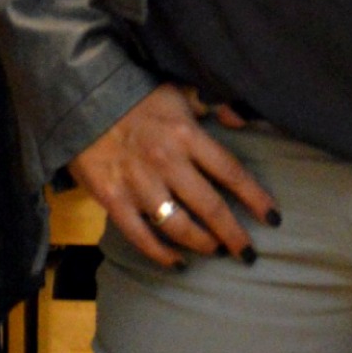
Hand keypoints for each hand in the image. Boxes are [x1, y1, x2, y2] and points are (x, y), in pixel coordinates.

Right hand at [71, 83, 277, 268]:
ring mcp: (139, 184)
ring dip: (202, 244)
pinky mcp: (113, 199)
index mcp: (187, 135)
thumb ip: (213, 105)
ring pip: (179, 226)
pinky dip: (161, 254)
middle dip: (234, 234)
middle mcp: (167, 162)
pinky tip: (176, 262)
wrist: (80, 99)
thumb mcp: (178, 90)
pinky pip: (141, 236)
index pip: (231, 173)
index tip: (272, 218)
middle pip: (210, 208)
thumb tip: (242, 120)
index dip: (255, 199)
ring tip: (214, 251)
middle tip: (248, 253)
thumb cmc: (134, 96)